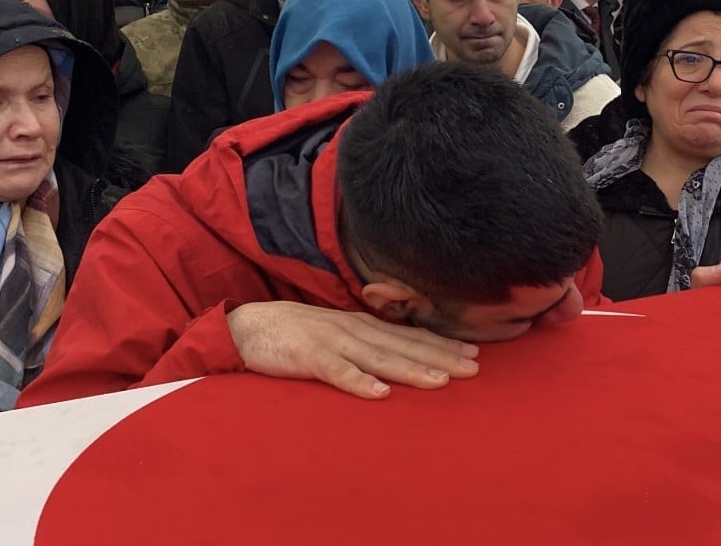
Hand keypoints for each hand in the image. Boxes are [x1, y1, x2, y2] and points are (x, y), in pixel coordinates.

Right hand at [227, 301, 479, 398]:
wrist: (246, 327)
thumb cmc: (295, 333)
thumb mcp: (337, 334)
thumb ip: (365, 344)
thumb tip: (397, 357)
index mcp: (362, 326)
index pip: (409, 337)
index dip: (441, 345)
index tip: (473, 354)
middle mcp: (354, 331)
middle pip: (404, 346)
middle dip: (441, 356)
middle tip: (474, 367)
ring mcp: (332, 343)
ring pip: (379, 358)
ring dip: (411, 369)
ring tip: (441, 381)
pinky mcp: (308, 358)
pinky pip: (337, 373)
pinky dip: (359, 383)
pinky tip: (380, 394)